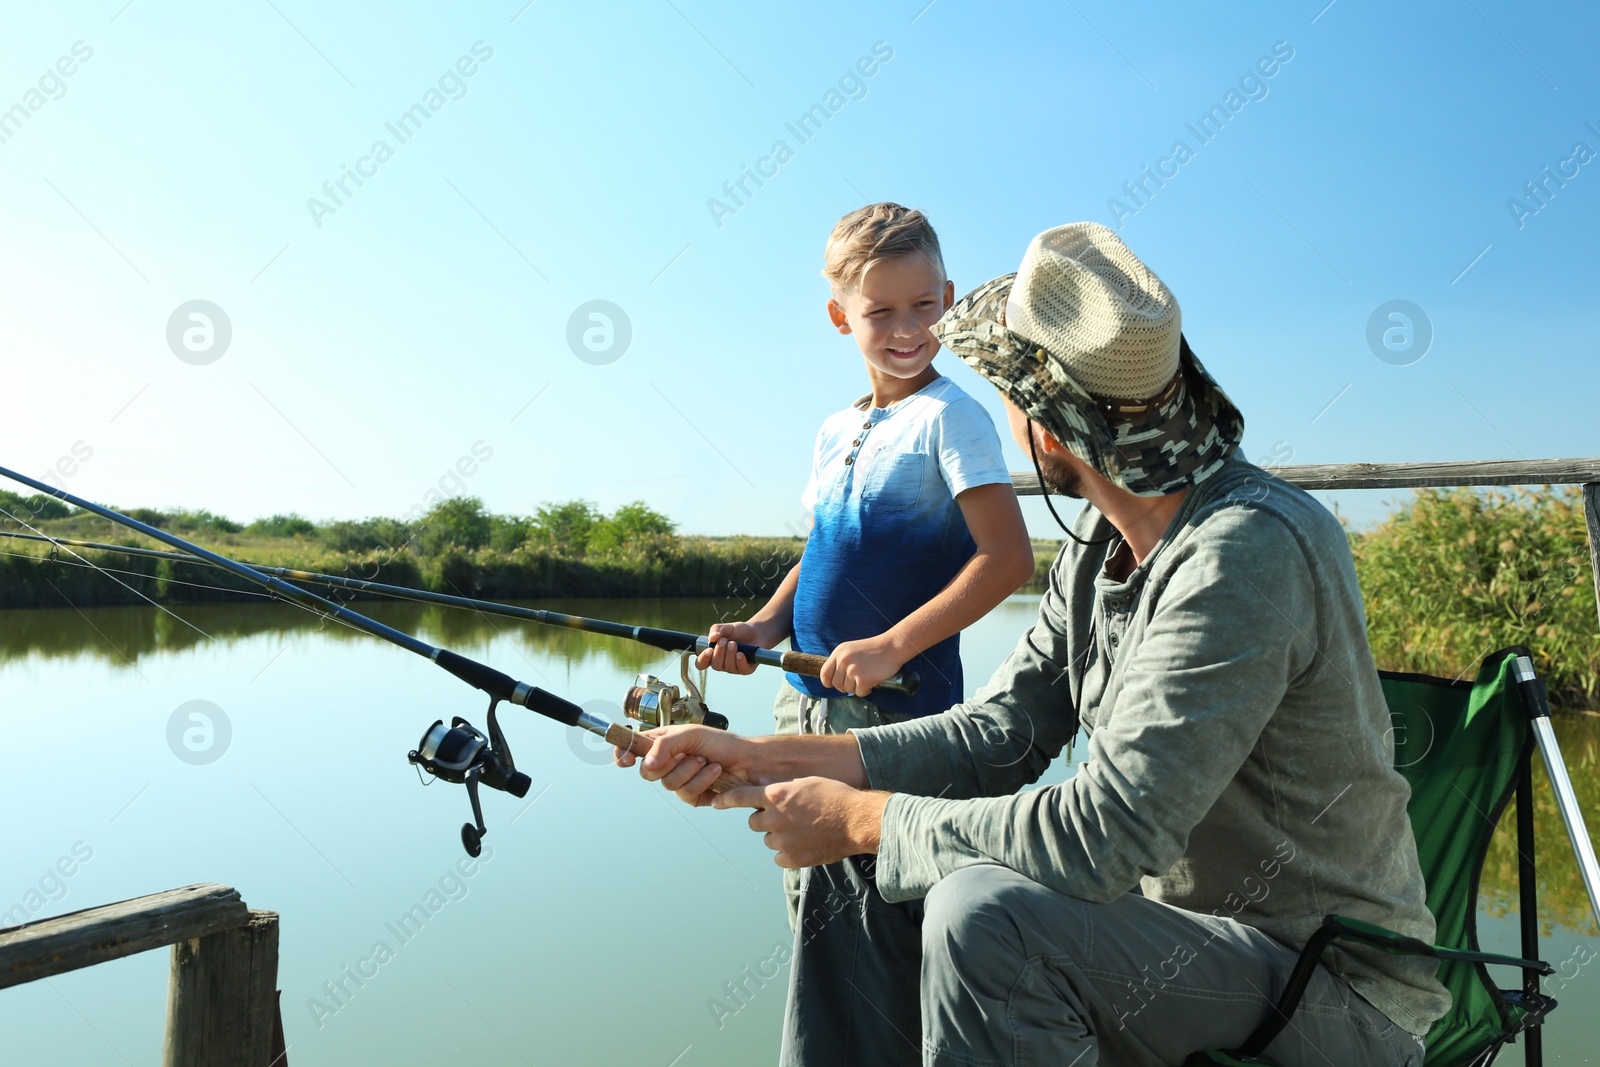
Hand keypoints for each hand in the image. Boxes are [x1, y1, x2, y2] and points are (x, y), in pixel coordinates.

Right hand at [614, 724, 759, 806]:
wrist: (748, 759)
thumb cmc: (720, 742)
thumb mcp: (689, 734)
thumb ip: (664, 745)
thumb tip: (644, 764)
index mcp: (662, 744)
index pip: (632, 749)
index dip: (623, 754)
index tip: (626, 760)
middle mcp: (667, 763)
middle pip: (648, 773)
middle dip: (670, 762)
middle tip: (688, 753)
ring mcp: (679, 782)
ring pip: (669, 784)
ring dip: (692, 770)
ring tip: (707, 761)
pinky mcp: (693, 797)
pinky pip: (687, 795)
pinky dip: (703, 781)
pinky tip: (715, 772)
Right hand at [695, 620, 778, 675]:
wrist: (757, 632)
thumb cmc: (739, 631)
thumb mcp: (726, 627)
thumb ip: (716, 629)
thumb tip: (711, 637)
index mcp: (713, 655)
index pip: (702, 663)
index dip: (703, 659)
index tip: (709, 650)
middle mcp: (722, 663)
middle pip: (715, 665)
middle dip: (719, 653)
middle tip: (724, 641)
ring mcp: (734, 667)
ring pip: (728, 667)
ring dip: (730, 654)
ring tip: (734, 643)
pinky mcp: (746, 669)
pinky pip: (741, 669)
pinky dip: (740, 661)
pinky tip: (740, 654)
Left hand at [713, 778, 888, 866]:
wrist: (855, 821)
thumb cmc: (834, 797)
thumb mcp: (805, 783)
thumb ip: (782, 789)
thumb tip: (765, 789)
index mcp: (776, 795)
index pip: (740, 797)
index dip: (725, 800)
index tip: (714, 803)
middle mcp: (774, 818)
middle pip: (754, 822)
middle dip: (765, 820)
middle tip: (787, 817)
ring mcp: (781, 840)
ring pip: (768, 839)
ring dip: (778, 836)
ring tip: (803, 830)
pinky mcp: (791, 858)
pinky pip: (779, 856)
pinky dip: (788, 852)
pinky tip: (805, 844)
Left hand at [821, 633, 908, 696]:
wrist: (891, 647)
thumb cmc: (874, 649)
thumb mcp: (851, 650)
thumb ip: (841, 661)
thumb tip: (833, 679)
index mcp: (839, 653)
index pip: (824, 673)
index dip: (828, 682)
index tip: (834, 684)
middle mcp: (843, 661)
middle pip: (837, 684)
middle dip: (846, 686)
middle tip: (857, 680)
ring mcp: (852, 670)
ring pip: (848, 690)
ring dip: (857, 687)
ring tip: (867, 677)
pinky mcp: (863, 679)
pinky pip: (859, 693)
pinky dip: (866, 690)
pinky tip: (872, 681)